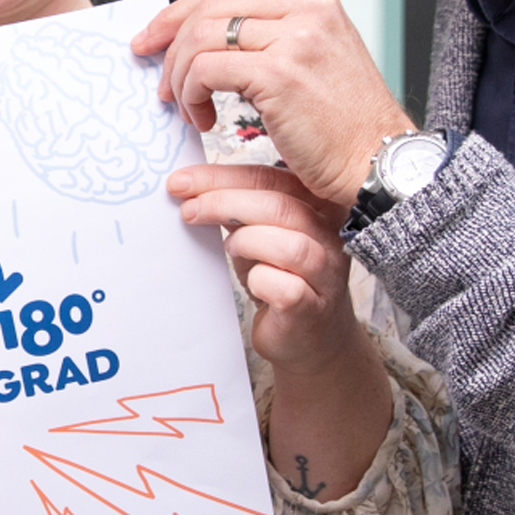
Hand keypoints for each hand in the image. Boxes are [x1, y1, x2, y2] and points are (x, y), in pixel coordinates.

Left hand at [133, 0, 413, 206]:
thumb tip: (201, 29)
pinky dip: (192, 95)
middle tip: (158, 76)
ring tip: (185, 105)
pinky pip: (206, 71)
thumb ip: (268, 30)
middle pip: (209, 7)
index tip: (153, 38)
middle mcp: (308, 4)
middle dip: (169, 41)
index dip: (181, 13)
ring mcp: (296, 36)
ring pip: (201, 37)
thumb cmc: (340, 119)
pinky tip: (203, 119)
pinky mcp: (279, 73)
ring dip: (180, 75)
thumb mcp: (311, 53)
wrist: (375, 159)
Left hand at [169, 163, 369, 376]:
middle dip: (224, 202)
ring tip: (231, 249)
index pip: (272, 177)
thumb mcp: (258, 235)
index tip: (183, 181)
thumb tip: (192, 186)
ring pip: (289, 245)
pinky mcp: (314, 308)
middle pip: (280, 206)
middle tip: (189, 210)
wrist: (308, 338)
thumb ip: (239, 210)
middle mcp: (331, 236)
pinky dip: (259, 280)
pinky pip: (286, 288)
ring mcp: (327, 273)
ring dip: (247, 241)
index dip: (223, 177)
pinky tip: (253, 282)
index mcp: (318, 206)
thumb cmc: (281, 280)